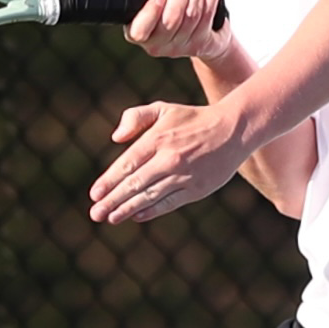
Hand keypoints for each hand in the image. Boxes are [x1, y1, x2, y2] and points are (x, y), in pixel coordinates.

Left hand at [89, 98, 245, 223]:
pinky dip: (152, 210)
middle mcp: (169, 158)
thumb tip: (116, 138)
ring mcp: (184, 175)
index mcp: (158, 138)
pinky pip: (170, 202)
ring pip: (150, 196)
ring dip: (128, 209)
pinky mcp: (197, 189)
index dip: (109, 181)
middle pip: (135, 184)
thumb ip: (135, 117)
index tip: (94, 194)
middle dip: (113, 200)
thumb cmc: (193, 120)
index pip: (127, 163)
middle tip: (95, 214)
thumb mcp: (163, 109)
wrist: (234, 130)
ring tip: (110, 218)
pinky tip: (137, 216)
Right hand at [124, 0, 227, 61]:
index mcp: (137, 30)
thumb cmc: (175, 0)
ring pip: (191, 17)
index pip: (139, 31)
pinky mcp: (199, 46)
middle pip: (170, 20)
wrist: (204, 20)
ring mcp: (178, 49)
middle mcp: (155, 45)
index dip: (151, 12)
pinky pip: (207, 18)